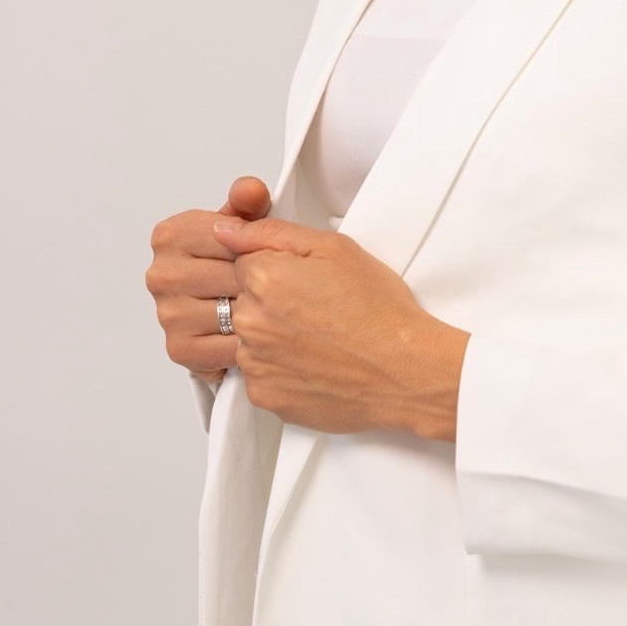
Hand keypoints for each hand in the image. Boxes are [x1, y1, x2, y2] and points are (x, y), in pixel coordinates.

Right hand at [145, 176, 271, 383]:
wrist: (221, 302)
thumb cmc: (232, 259)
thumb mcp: (243, 221)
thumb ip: (248, 202)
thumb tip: (251, 190)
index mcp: (170, 236)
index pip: (226, 236)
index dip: (254, 245)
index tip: (265, 250)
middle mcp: (161, 275)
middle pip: (232, 276)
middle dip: (260, 279)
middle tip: (275, 281)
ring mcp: (168, 313)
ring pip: (233, 312)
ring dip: (258, 313)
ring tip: (268, 306)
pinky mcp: (180, 348)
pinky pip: (227, 348)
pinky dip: (249, 342)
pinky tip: (256, 332)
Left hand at [211, 214, 469, 441]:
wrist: (403, 370)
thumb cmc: (378, 309)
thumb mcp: (335, 248)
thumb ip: (271, 232)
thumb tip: (223, 229)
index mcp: (263, 279)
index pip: (244, 263)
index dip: (278, 268)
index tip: (307, 281)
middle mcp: (249, 323)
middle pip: (243, 301)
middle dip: (272, 302)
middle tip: (318, 310)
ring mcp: (255, 363)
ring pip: (250, 339)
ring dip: (273, 337)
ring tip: (319, 340)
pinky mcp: (264, 396)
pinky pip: (260, 375)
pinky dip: (280, 370)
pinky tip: (314, 364)